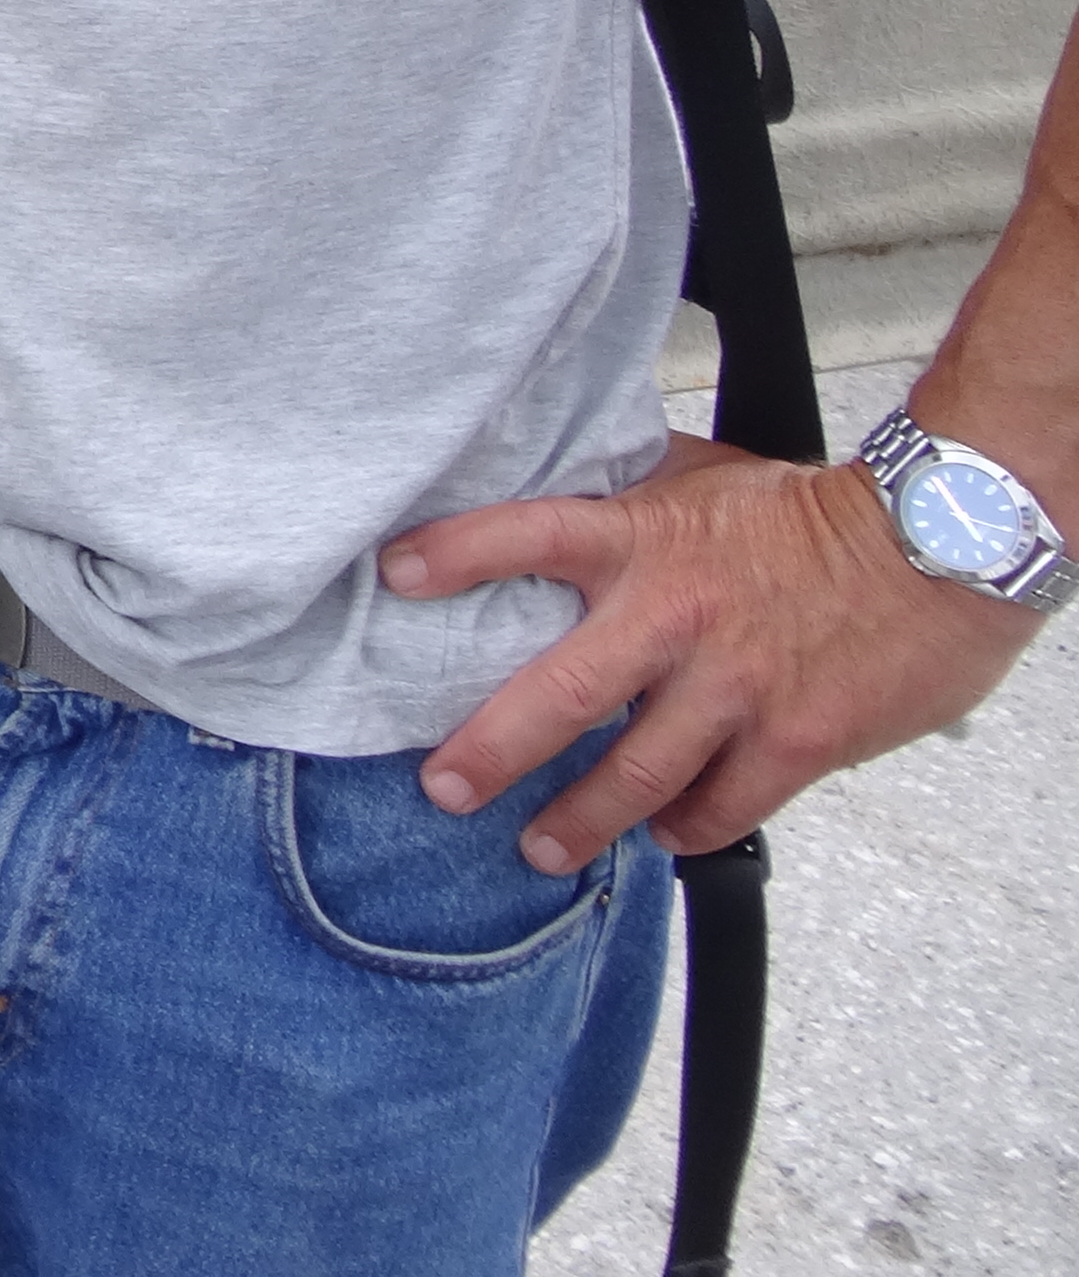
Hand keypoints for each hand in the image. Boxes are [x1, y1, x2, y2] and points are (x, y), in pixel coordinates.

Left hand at [383, 432, 1039, 871]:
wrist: (935, 550)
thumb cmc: (807, 511)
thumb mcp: (698, 479)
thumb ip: (626, 499)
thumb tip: (556, 490)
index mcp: (644, 538)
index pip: (528, 535)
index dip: (458, 553)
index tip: (394, 574)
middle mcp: (676, 617)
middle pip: (562, 695)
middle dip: (492, 750)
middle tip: (444, 787)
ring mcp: (734, 687)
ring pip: (635, 775)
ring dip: (579, 820)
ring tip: (538, 848)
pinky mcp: (795, 741)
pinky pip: (721, 806)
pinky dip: (683, 828)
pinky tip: (660, 837)